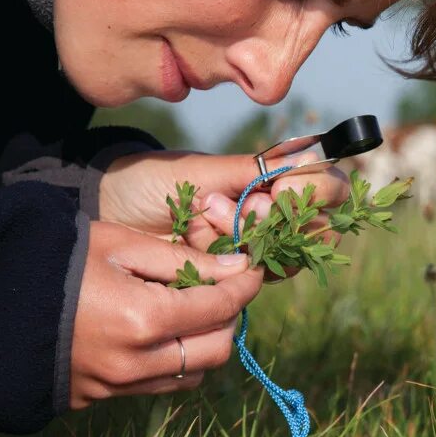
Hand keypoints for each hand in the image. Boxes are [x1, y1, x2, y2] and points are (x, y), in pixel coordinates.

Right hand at [70, 221, 263, 408]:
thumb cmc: (55, 261)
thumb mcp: (119, 245)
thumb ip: (184, 260)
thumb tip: (236, 268)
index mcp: (143, 320)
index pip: (220, 308)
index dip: (245, 287)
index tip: (252, 272)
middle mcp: (136, 363)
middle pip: (217, 349)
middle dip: (229, 318)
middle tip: (221, 290)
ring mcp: (117, 386)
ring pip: (193, 374)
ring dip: (205, 344)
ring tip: (191, 311)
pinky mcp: (101, 398)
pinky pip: (160, 385)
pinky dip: (175, 361)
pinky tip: (161, 333)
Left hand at [97, 151, 350, 255]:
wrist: (106, 214)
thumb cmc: (151, 181)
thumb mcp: (203, 170)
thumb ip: (255, 171)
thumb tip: (309, 156)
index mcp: (273, 182)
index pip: (329, 188)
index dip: (320, 190)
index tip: (284, 186)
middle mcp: (273, 217)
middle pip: (317, 228)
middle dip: (282, 217)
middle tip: (246, 204)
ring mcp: (254, 250)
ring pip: (287, 256)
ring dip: (249, 237)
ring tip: (207, 217)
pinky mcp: (231, 280)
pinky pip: (253, 279)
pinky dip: (227, 261)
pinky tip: (195, 240)